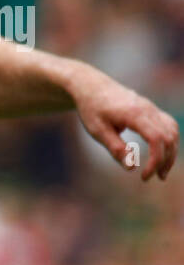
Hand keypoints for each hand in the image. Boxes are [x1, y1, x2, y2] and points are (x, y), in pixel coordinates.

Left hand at [69, 66, 177, 180]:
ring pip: (172, 131)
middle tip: (154, 177)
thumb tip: (132, 167)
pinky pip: (169, 126)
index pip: (156, 139)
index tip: (144, 176)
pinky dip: (169, 141)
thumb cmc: (92, 109)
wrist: (92, 86)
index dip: (155, 160)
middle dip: (165, 160)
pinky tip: (162, 155)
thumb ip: (116, 148)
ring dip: (170, 152)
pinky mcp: (152, 110)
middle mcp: (148, 109)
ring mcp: (152, 108)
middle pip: (169, 137)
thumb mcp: (98, 130)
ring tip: (160, 171)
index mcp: (134, 114)